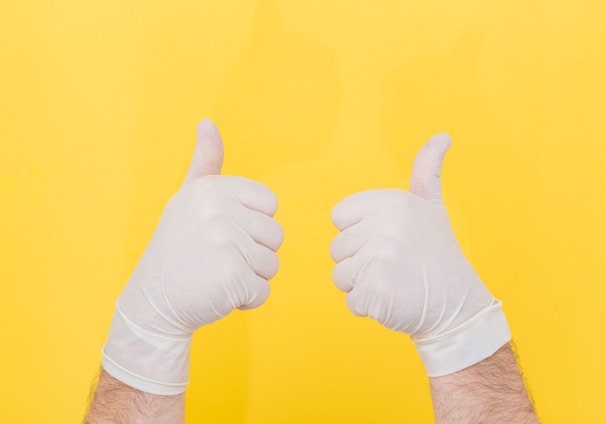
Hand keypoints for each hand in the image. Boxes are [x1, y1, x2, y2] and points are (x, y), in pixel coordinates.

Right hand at [102, 120, 283, 393]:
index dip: (252, 226)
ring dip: (250, 278)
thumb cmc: (177, 249)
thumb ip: (205, 163)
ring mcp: (226, 242)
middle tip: (215, 259)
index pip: (270, 205)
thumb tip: (207, 122)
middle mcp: (219, 210)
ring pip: (272, 264)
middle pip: (275, 236)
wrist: (151, 302)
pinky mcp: (232, 276)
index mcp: (214, 188)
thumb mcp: (187, 199)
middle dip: (252, 254)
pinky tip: (217, 295)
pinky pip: (264, 291)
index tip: (221, 233)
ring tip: (215, 275)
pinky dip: (246, 301)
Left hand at [330, 134, 509, 375]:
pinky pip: (351, 301)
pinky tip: (394, 300)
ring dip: (362, 285)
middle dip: (361, 263)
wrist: (458, 304)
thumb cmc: (438, 255)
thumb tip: (442, 136)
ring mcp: (379, 259)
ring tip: (395, 282)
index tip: (388, 240)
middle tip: (396, 266)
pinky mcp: (376, 291)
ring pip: (341, 275)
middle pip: (338, 249)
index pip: (339, 218)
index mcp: (391, 202)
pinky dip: (369, 307)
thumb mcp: (431, 206)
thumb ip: (427, 171)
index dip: (359, 234)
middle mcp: (385, 226)